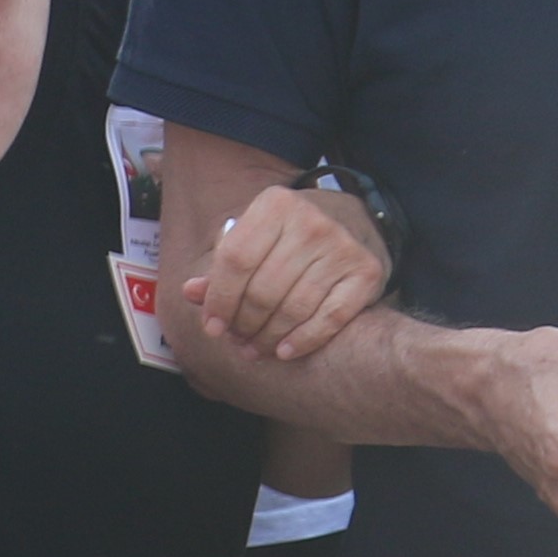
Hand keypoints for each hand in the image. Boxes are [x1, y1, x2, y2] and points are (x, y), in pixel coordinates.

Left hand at [193, 178, 391, 363]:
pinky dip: (303, 340)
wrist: (352, 222)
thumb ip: (222, 267)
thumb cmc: (287, 238)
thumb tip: (191, 292)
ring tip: (256, 349)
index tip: (212, 328)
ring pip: (294, 308)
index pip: (236, 260)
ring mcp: (343, 246)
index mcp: (276, 205)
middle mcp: (312, 221)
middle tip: (238, 342)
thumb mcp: (253, 238)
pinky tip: (284, 351)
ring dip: (269, 338)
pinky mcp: (367, 272)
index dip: (219, 299)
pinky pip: (330, 318)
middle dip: (244, 324)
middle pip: (263, 289)